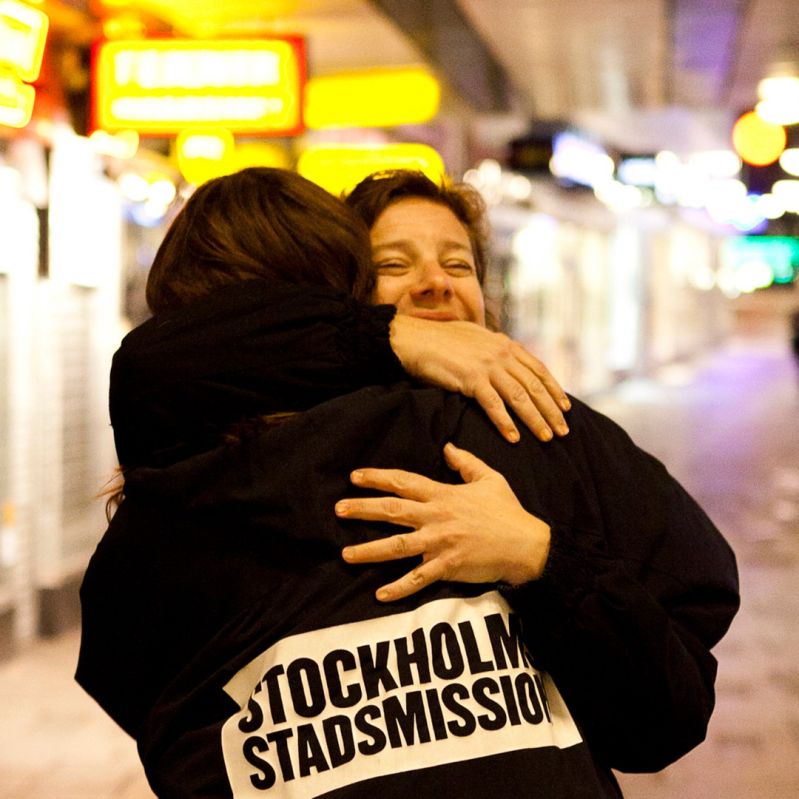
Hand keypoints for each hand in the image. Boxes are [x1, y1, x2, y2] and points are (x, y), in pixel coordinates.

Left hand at [337, 443, 550, 601]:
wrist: (527, 545)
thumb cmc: (508, 512)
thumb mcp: (490, 479)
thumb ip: (466, 462)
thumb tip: (447, 447)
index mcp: (444, 495)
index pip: (404, 483)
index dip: (378, 478)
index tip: (355, 477)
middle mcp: (437, 517)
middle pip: (393, 512)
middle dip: (363, 510)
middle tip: (338, 509)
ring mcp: (441, 543)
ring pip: (398, 547)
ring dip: (369, 550)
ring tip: (345, 554)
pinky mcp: (448, 567)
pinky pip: (418, 579)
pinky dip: (399, 588)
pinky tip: (379, 594)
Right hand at [389, 315, 569, 443]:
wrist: (414, 338)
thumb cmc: (440, 340)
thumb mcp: (476, 339)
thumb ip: (494, 350)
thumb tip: (505, 362)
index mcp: (505, 344)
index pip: (538, 369)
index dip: (554, 389)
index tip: (566, 407)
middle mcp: (501, 353)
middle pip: (534, 386)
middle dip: (551, 410)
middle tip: (563, 431)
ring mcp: (487, 365)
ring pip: (519, 397)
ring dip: (535, 419)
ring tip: (546, 437)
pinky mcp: (471, 378)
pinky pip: (493, 405)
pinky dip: (505, 422)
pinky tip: (513, 438)